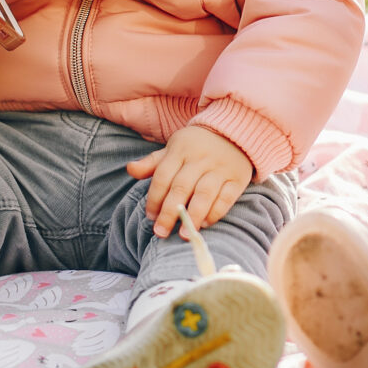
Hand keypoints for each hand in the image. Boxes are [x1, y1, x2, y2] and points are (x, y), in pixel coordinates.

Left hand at [126, 125, 253, 236]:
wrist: (234, 133)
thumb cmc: (196, 145)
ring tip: (184, 235)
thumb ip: (152, 163)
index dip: (155, 198)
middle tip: (161, 232)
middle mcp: (200, 159)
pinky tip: (205, 224)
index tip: (150, 217)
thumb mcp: (173, 148)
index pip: (163, 176)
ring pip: (204, 194)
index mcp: (181, 150)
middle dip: (170, 212)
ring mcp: (220, 168)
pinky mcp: (237, 178)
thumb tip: (130, 169)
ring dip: (193, 216)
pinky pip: (227, 198)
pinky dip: (216, 212)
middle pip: (182, 187)